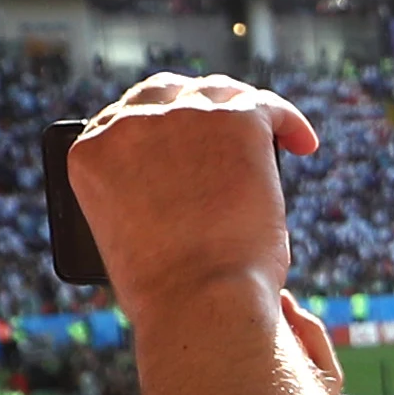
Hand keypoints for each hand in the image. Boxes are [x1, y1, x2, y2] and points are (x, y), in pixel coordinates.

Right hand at [62, 74, 315, 315]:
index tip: (175, 140)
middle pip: (166, 93)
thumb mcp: (130, 238)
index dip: (154, 125)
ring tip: (266, 134)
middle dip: (192, 105)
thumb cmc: (170, 292)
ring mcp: (182, 117)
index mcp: (90, 154)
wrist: (201, 301)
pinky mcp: (237, 121)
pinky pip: (268, 107)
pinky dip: (289, 122)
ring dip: (239, 109)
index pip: (122, 119)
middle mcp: (128, 125)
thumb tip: (188, 185)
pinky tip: (304, 143)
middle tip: (220, 128)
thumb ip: (143, 197)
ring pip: (218, 94)